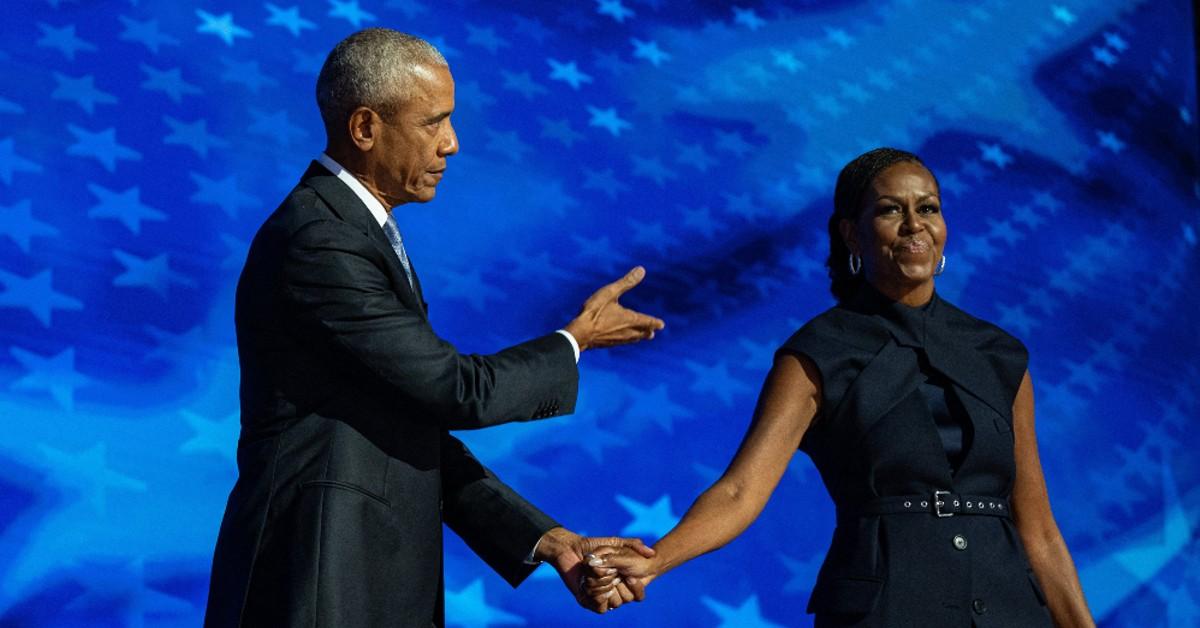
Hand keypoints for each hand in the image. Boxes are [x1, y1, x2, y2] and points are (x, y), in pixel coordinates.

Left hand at [533, 527, 654, 613]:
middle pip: (626, 599)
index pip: (637, 594)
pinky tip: (589, 582)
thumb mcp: (616, 543)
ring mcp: (601, 596)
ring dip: (605, 587)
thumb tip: (652, 554)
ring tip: (594, 575)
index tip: (628, 575)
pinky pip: (600, 608)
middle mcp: (613, 590)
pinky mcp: (588, 600)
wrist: (570, 550)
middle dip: (618, 584)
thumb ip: (634, 545)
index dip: (635, 585)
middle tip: (609, 572)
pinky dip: (597, 596)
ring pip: (614, 603)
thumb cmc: (593, 546)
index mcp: (621, 579)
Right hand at [564, 267, 664, 351]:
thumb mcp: (610, 293)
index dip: (655, 322)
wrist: (579, 334)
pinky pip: (622, 342)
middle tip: (652, 333)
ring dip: (638, 336)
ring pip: (633, 339)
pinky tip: (621, 338)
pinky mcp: (608, 344)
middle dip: (647, 331)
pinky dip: (627, 339)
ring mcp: (618, 339)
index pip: (648, 321)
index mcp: (630, 319)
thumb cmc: (594, 312)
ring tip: (642, 336)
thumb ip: (626, 282)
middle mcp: (627, 331)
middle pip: (642, 333)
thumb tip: (641, 270)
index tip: (662, 324)